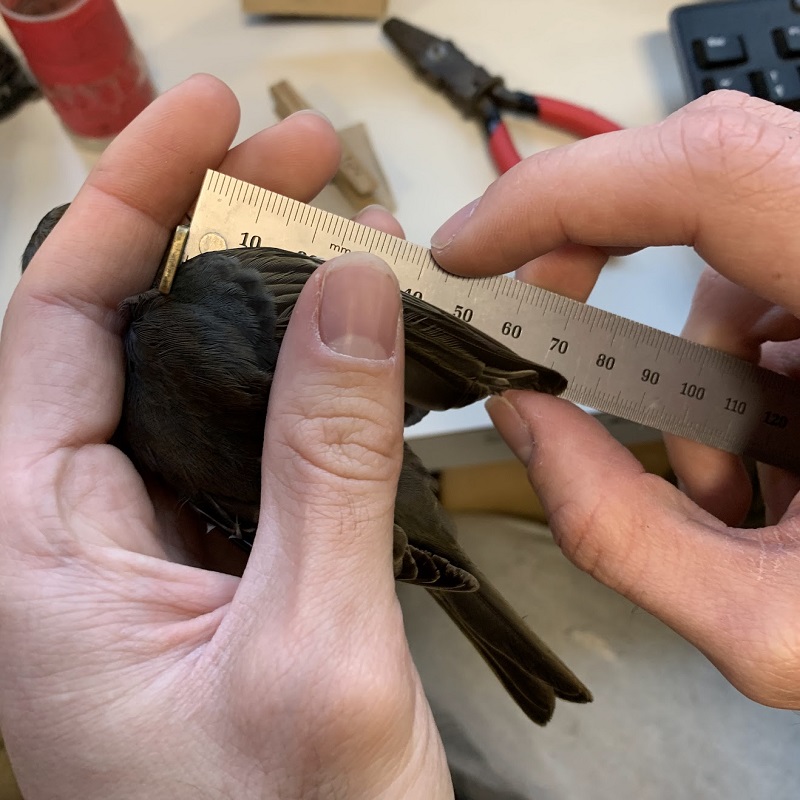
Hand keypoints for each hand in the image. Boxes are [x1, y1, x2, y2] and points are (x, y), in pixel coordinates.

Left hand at [0, 75, 450, 798]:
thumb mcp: (315, 647)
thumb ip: (328, 464)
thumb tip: (348, 295)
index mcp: (34, 554)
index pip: (60, 323)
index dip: (129, 201)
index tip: (207, 118)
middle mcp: (73, 536)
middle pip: (132, 333)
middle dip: (215, 229)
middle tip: (307, 161)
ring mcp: (150, 547)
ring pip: (195, 382)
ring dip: (269, 300)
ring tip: (346, 234)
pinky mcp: (214, 563)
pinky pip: (245, 439)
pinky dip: (300, 378)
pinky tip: (353, 343)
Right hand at [431, 90, 799, 708]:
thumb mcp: (771, 621)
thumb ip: (619, 531)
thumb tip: (525, 422)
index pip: (714, 174)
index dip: (566, 194)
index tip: (475, 244)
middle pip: (714, 181)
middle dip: (600, 263)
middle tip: (547, 331)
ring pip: (737, 263)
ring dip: (692, 373)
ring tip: (728, 491)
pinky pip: (772, 299)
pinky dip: (735, 377)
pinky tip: (771, 465)